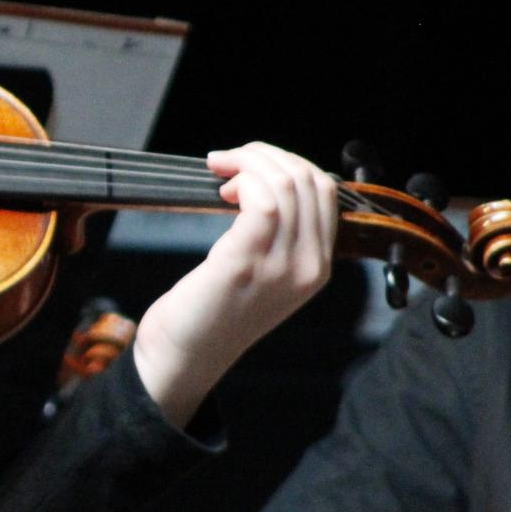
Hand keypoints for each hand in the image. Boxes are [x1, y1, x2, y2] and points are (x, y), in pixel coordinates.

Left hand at [133, 143, 336, 424]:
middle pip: (309, 181)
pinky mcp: (245, 265)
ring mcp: (281, 268)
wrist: (184, 356)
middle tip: (229, 159)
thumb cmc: (212, 309)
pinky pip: (261, 203)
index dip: (288, 163)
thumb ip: (277, 235)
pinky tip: (220, 188)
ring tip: (220, 170)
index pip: (326, 193)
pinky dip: (242, 180)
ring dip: (249, 162)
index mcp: (320, 267)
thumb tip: (265, 180)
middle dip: (266, 155)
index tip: (250, 163)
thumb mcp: (262, 271)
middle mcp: (310, 268)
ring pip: (286, 185)